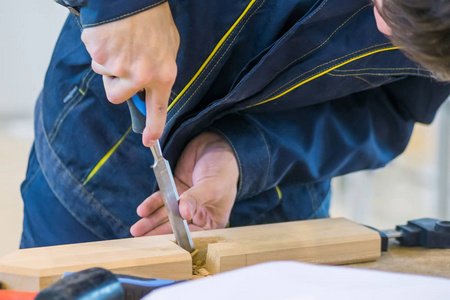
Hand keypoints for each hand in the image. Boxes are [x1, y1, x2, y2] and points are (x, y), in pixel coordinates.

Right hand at [81, 2, 179, 146]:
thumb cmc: (153, 18)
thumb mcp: (168, 47)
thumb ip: (159, 71)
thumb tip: (147, 88)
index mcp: (162, 75)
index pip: (157, 109)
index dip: (154, 127)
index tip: (150, 141)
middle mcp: (140, 76)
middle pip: (116, 96)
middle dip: (115, 84)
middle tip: (123, 63)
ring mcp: (118, 67)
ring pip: (104, 75)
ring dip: (108, 62)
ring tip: (121, 41)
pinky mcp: (99, 55)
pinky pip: (95, 58)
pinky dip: (99, 48)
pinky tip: (111, 34)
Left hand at [130, 132, 238, 235]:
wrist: (216, 145)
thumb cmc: (223, 169)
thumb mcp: (212, 186)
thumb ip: (196, 199)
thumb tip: (184, 213)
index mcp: (213, 220)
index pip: (194, 234)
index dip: (178, 238)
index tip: (163, 244)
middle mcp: (198, 214)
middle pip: (176, 227)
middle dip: (158, 232)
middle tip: (142, 240)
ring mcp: (184, 202)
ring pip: (165, 215)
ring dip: (150, 221)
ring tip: (136, 229)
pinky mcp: (174, 190)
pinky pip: (161, 200)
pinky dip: (151, 204)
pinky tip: (142, 210)